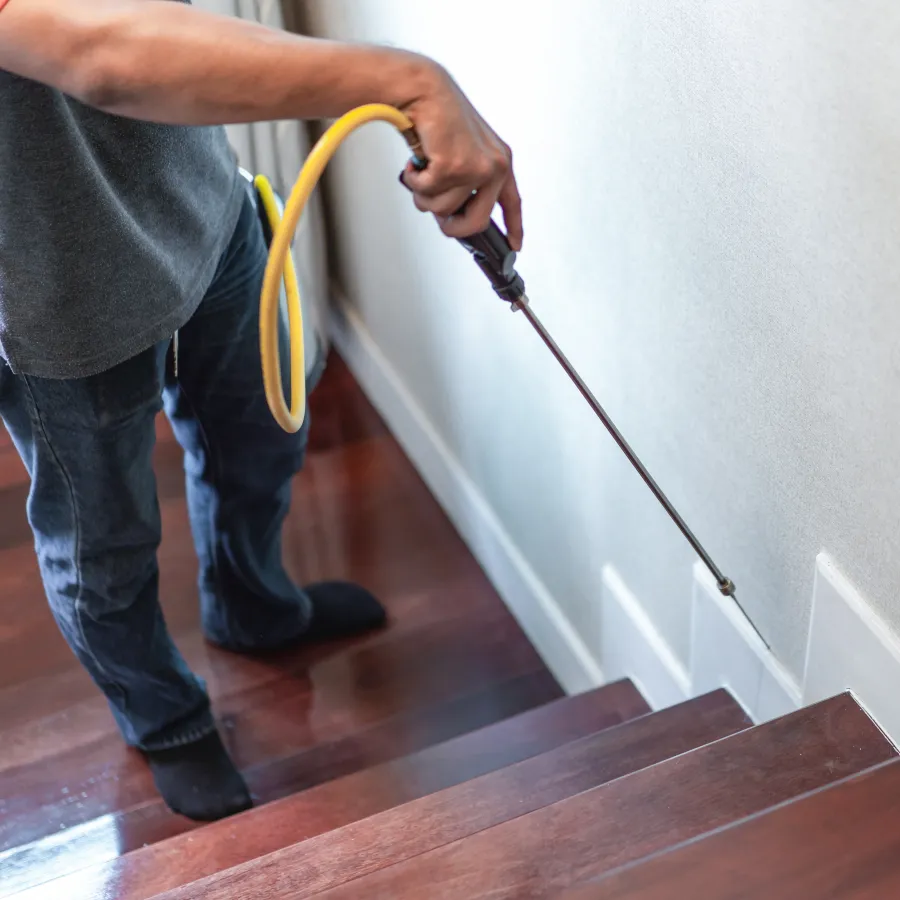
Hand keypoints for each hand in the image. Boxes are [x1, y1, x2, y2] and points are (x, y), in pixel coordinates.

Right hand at [398, 62, 522, 250]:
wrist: (425, 90)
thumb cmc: (438, 120)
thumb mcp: (462, 154)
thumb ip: (466, 184)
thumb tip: (453, 216)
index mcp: (500, 162)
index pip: (512, 203)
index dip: (514, 228)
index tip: (514, 247)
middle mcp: (495, 166)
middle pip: (475, 224)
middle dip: (451, 227)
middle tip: (439, 216)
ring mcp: (476, 168)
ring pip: (444, 210)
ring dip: (425, 195)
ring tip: (423, 170)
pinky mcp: (454, 167)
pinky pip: (427, 194)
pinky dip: (415, 180)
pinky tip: (417, 161)